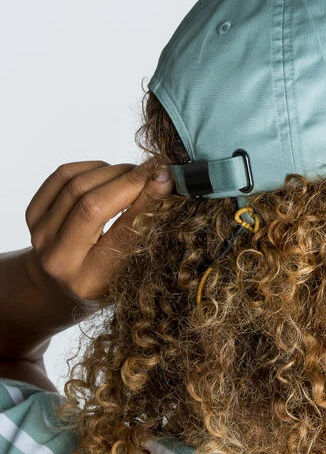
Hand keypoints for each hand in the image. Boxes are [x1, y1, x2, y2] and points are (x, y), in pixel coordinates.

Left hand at [23, 160, 172, 309]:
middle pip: (92, 204)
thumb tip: (164, 182)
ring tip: (135, 173)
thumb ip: (145, 230)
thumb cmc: (107, 280)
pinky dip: (91, 167)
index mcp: (91, 279)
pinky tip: (109, 173)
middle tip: (153, 170)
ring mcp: (41, 235)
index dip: (146, 200)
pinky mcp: (31, 215)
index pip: (122, 232)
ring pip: (76, 184)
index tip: (166, 178)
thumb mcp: (132, 267)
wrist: (60, 285)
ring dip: (113, 171)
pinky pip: (61, 176)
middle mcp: (59, 259)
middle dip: (128, 180)